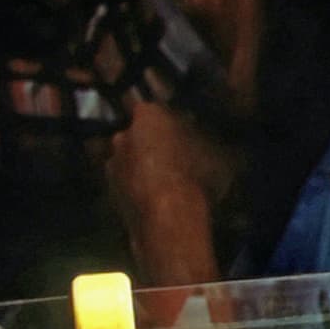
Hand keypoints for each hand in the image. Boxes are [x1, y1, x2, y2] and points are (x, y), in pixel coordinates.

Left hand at [105, 100, 238, 284]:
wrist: (170, 222)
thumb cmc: (195, 177)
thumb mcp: (219, 152)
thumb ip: (206, 137)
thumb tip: (212, 132)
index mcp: (147, 115)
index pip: (150, 105)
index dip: (165, 119)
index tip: (178, 129)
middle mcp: (122, 136)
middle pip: (136, 134)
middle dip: (150, 143)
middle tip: (173, 158)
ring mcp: (112, 167)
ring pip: (129, 162)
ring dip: (141, 169)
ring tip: (165, 186)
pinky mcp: (111, 195)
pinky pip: (127, 187)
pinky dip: (138, 192)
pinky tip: (158, 204)